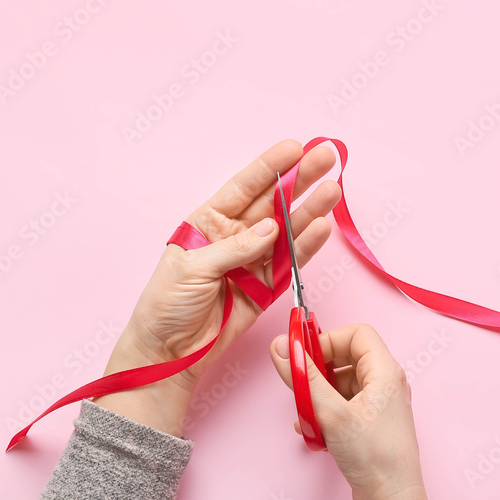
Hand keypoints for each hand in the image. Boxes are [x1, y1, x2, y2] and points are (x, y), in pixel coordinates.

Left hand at [94, 139, 341, 436]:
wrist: (169, 352)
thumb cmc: (167, 305)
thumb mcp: (192, 269)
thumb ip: (235, 248)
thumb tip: (272, 229)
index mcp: (209, 222)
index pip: (244, 187)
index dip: (270, 166)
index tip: (295, 147)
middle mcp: (235, 235)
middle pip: (273, 203)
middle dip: (300, 180)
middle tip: (326, 159)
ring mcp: (254, 260)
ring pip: (288, 230)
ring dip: (310, 210)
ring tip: (333, 191)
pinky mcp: (267, 287)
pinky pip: (292, 263)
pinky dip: (308, 246)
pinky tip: (323, 227)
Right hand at [270, 324, 443, 499]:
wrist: (391, 499)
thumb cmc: (373, 456)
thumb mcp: (331, 412)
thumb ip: (304, 378)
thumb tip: (281, 348)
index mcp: (385, 371)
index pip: (356, 333)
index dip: (327, 340)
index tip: (304, 356)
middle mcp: (385, 383)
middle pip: (346, 357)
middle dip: (319, 371)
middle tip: (300, 386)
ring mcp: (379, 404)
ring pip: (341, 383)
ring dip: (318, 395)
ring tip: (305, 415)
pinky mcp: (370, 424)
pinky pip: (343, 405)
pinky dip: (324, 412)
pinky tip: (311, 430)